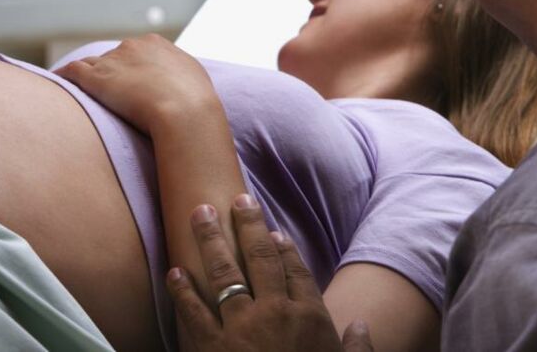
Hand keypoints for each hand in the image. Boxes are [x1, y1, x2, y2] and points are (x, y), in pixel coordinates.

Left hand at [55, 34, 221, 133]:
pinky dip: (63, 76)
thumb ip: (181, 76)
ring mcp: (112, 61)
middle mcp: (132, 46)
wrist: (184, 111)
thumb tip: (180, 84)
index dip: (131, 68)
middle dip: (109, 72)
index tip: (129, 82)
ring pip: (91, 64)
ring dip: (84, 76)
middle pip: (113, 57)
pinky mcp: (95, 77)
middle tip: (107, 92)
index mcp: (156, 44)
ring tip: (75, 88)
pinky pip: (72, 72)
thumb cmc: (195, 102)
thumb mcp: (194, 80)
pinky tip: (55, 83)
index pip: (135, 52)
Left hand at [168, 196, 373, 351]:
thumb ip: (357, 350)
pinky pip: (192, 311)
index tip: (275, 231)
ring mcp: (240, 327)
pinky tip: (174, 271)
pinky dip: (181, 290)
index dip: (286, 250)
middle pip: (260, 259)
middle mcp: (275, 313)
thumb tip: (363, 326)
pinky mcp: (210, 346)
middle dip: (248, 225)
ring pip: (223, 271)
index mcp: (310, 318)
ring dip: (210, 239)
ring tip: (200, 212)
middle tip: (239, 199)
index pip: (297, 272)